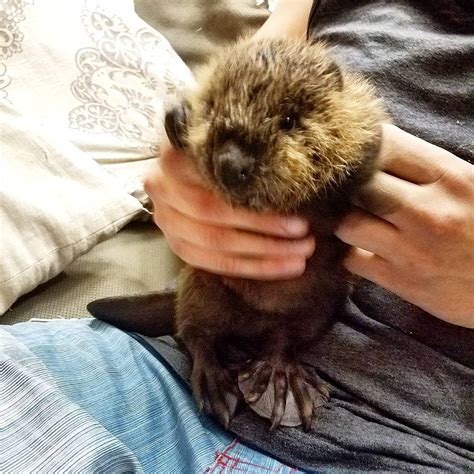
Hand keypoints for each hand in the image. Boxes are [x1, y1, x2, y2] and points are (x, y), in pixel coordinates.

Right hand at [144, 143, 314, 279]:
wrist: (185, 162)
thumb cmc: (220, 146)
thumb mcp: (229, 135)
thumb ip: (246, 146)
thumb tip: (292, 165)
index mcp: (174, 153)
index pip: (215, 181)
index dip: (254, 202)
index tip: (299, 215)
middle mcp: (161, 187)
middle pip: (214, 215)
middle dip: (264, 232)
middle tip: (305, 238)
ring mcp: (166, 220)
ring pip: (214, 245)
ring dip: (261, 255)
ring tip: (300, 257)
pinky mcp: (176, 244)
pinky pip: (212, 264)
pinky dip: (249, 268)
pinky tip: (281, 268)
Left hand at [336, 124, 473, 327]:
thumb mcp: (472, 186)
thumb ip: (430, 169)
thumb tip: (380, 150)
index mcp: (451, 178)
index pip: (386, 146)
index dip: (364, 148)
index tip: (358, 155)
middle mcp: (428, 211)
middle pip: (358, 184)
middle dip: (348, 185)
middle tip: (348, 190)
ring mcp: (412, 249)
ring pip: (346, 223)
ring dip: (344, 220)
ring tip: (355, 220)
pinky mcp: (401, 282)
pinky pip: (352, 260)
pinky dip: (350, 253)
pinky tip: (363, 250)